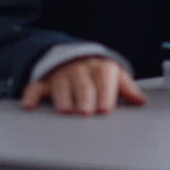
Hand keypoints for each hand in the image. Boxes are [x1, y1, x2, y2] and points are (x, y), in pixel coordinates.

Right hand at [21, 56, 146, 115]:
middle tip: (85, 112)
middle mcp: (80, 70)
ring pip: (61, 87)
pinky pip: (35, 88)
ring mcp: (61, 75)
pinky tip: (29, 106)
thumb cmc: (96, 73)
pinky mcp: (44, 82)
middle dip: (84, 98)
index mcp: (100, 68)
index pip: (104, 80)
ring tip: (65, 111)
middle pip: (83, 86)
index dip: (105, 95)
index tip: (105, 110)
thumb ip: (127, 88)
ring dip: (63, 99)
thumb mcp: (114, 76)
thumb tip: (140, 101)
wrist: (72, 57)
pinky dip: (31, 96)